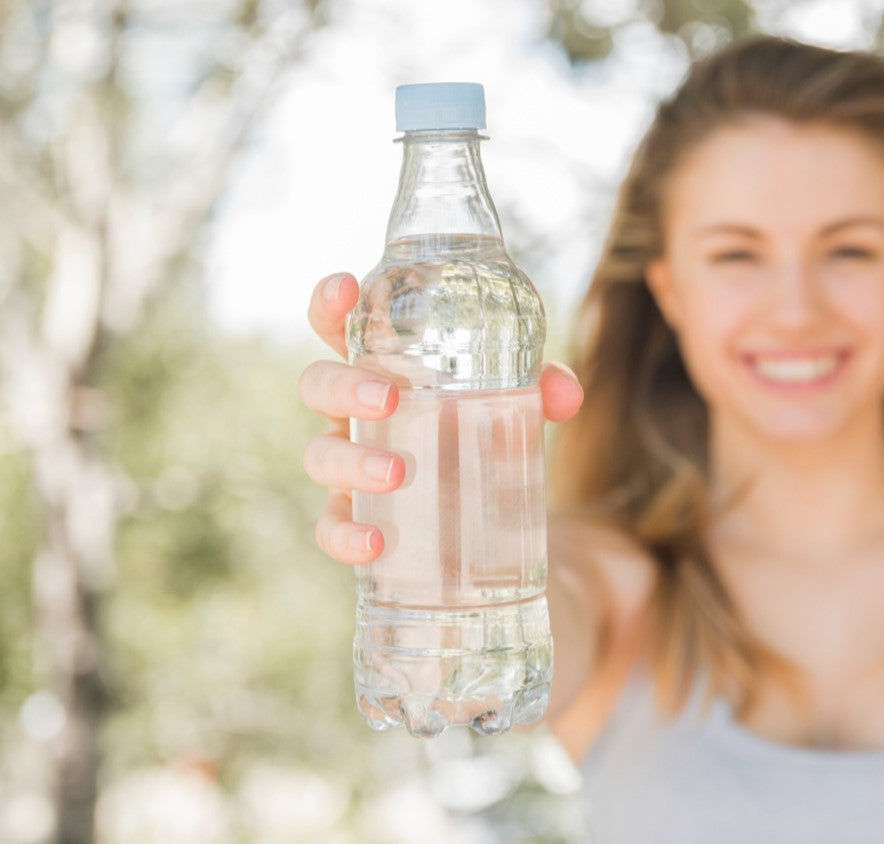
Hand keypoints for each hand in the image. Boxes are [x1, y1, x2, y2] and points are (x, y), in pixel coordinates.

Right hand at [300, 271, 584, 564]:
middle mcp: (354, 411)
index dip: (330, 303)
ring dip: (353, 460)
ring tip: (396, 473)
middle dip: (345, 387)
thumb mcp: (511, 402)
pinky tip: (374, 542)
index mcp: (381, 367)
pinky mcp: (355, 518)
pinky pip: (330, 527)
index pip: (339, 325)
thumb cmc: (478, 430)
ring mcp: (349, 465)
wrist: (486, 514)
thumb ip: (537, 389)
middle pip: (319, 385)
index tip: (346, 286)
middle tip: (389, 398)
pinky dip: (345, 536)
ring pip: (320, 455)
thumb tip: (564, 394)